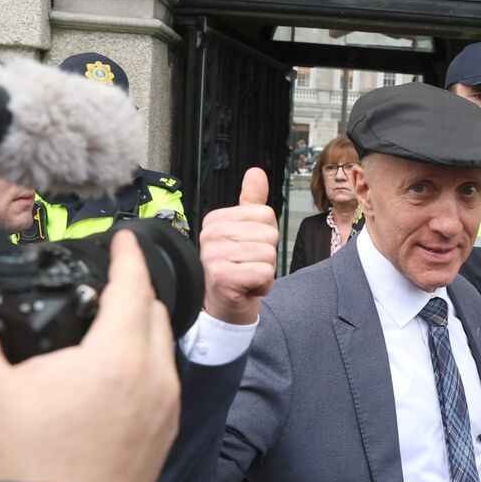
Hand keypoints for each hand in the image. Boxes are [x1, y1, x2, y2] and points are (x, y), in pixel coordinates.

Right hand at [0, 231, 179, 481]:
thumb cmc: (29, 472)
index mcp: (118, 358)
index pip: (133, 286)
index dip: (128, 256)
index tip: (124, 240)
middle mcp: (154, 378)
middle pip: (153, 313)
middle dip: (134, 289)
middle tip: (108, 280)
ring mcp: (165, 408)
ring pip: (162, 347)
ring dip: (139, 327)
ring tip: (106, 324)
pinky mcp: (165, 433)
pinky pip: (163, 380)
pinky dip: (143, 362)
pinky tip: (112, 374)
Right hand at [200, 167, 278, 324]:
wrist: (224, 308)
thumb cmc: (237, 270)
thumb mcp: (246, 232)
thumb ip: (252, 203)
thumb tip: (256, 173)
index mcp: (216, 219)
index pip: (265, 214)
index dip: (266, 236)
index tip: (248, 251)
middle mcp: (210, 234)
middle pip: (269, 233)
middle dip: (267, 255)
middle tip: (248, 267)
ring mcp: (214, 255)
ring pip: (268, 254)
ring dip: (265, 272)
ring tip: (246, 277)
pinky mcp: (222, 276)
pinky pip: (264, 273)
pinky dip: (262, 285)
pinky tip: (246, 288)